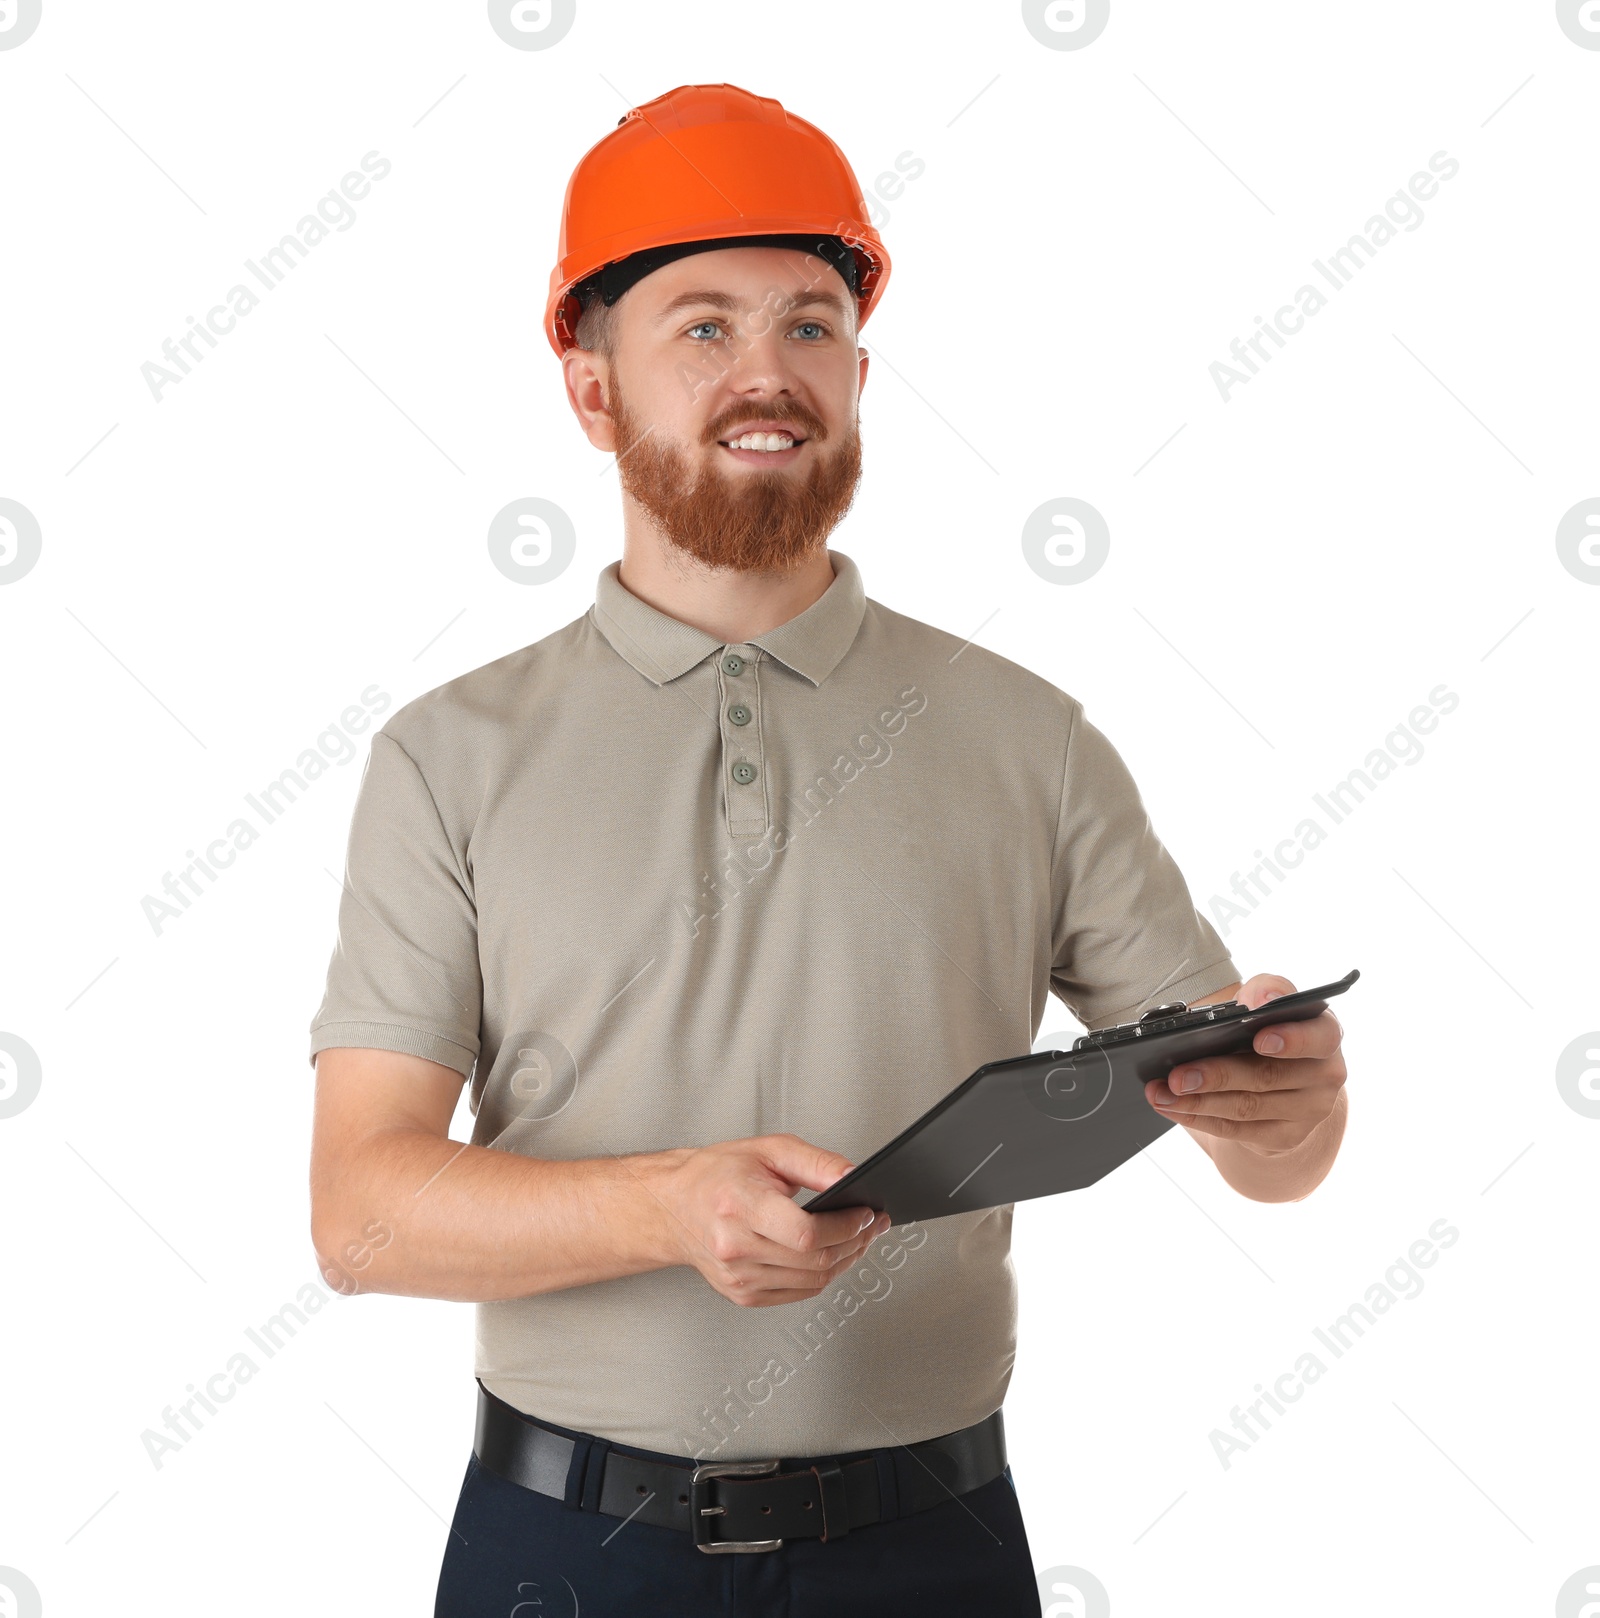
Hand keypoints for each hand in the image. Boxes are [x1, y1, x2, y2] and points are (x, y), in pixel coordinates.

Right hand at [656, 1133, 890, 1307]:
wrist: (673, 1205)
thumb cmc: (717, 1174)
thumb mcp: (769, 1150)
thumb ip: (816, 1163)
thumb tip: (854, 1177)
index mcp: (739, 1206)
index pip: (805, 1234)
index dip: (845, 1227)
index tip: (865, 1214)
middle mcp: (735, 1247)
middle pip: (814, 1260)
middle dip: (855, 1243)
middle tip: (872, 1225)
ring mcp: (738, 1277)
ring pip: (812, 1281)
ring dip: (845, 1261)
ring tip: (858, 1238)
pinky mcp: (742, 1294)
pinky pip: (798, 1292)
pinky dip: (823, 1275)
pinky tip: (832, 1255)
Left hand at [1143, 974, 1346, 1154]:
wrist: (1286, 1079)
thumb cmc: (1270, 1029)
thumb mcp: (1269, 1002)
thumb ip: (1266, 990)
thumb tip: (1257, 1000)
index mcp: (1325, 1034)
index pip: (1320, 1036)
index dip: (1292, 1039)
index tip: (1259, 1038)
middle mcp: (1324, 1075)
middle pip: (1267, 1076)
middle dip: (1217, 1076)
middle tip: (1177, 1076)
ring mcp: (1307, 1111)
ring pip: (1247, 1108)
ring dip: (1197, 1102)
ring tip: (1161, 1093)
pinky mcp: (1284, 1136)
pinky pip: (1237, 1130)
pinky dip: (1198, 1117)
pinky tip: (1171, 1107)